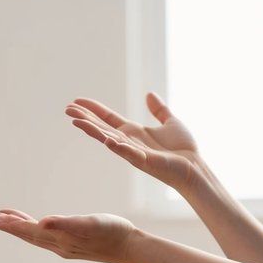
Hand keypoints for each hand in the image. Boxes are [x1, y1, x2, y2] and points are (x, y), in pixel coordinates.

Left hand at [0, 209, 136, 262]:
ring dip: (20, 227)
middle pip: (28, 235)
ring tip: (5, 220)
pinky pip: (47, 237)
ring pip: (36, 236)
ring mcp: (65, 246)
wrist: (131, 247)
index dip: (10, 224)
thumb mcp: (89, 223)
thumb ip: (65, 223)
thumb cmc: (113, 232)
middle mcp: (58, 245)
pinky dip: (35, 229)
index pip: (29, 230)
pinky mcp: (73, 245)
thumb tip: (43, 223)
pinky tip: (37, 226)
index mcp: (60, 238)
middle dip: (8, 226)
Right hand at [67, 93, 200, 194]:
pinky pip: (129, 153)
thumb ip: (159, 109)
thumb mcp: (170, 122)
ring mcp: (134, 152)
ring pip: (109, 139)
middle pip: (101, 128)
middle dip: (85, 118)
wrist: (195, 167)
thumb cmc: (183, 150)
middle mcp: (129, 142)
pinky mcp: (145, 161)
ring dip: (92, 130)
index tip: (77, 102)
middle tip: (67, 109)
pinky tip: (108, 140)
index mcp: (133, 132)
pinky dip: (119, 147)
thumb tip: (149, 94)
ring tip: (76, 121)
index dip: (93, 110)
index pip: (107, 119)